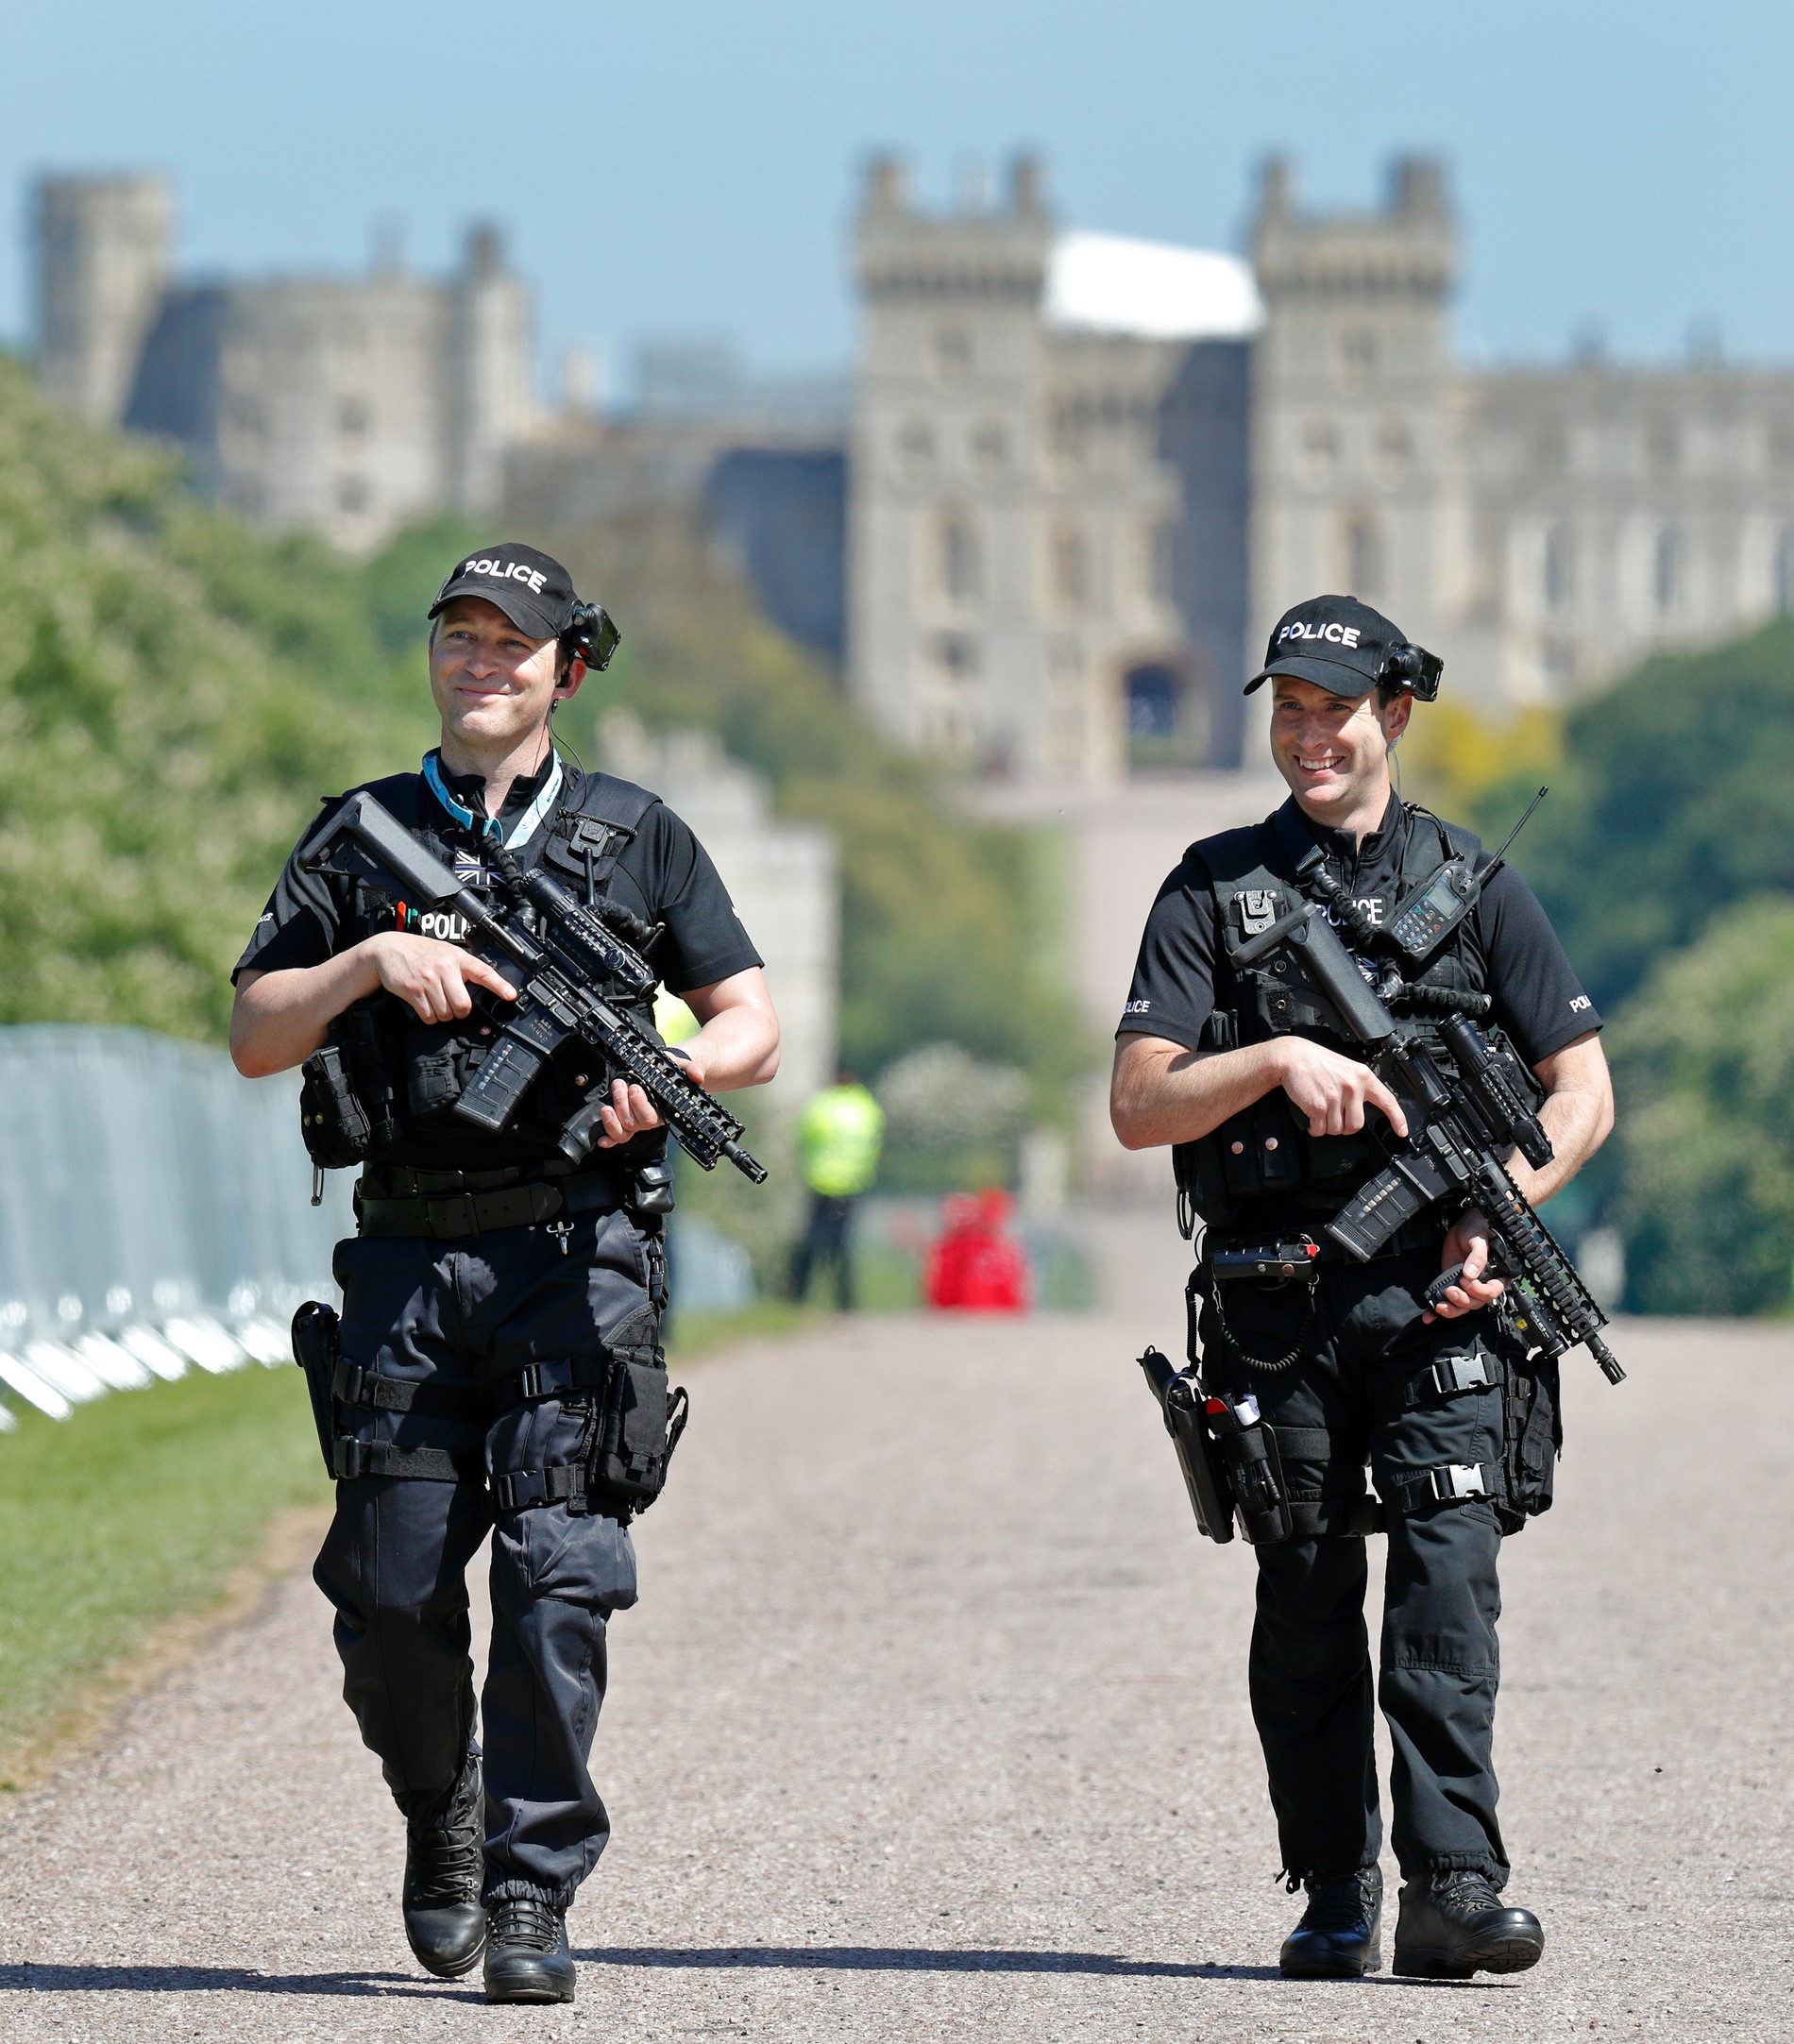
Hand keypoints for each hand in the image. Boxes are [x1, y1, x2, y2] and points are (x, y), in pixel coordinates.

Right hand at [364, 932, 516, 1024]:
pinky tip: (425, 1006)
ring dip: (443, 1015)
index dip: (499, 985)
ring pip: (446, 1013)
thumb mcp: (445, 952)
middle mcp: (444, 968)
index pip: (483, 972)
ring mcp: (428, 979)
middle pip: (463, 1005)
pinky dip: (429, 1016)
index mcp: (457, 958)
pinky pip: (428, 1016)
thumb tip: (479, 989)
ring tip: (437, 1002)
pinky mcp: (413, 990)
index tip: (510, 995)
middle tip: (454, 1006)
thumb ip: (462, 968)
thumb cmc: (420, 952)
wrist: (388, 948)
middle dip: (460, 1012)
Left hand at [593, 1050, 707, 1148]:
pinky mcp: (625, 1121)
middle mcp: (650, 1119)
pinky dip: (609, 1138)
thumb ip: (692, 1069)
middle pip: (634, 1122)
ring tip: (609, 1101)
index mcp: (665, 1111)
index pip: (652, 1118)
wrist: (664, 1070)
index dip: (640, 1105)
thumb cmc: (672, 1071)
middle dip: (623, 1103)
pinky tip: (601, 1140)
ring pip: (623, 1130)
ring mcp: (636, 1122)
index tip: (635, 1087)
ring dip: (612, 1117)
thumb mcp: (682, 1066)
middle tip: (622, 1084)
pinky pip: (617, 1136)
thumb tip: (697, 1076)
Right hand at [1275, 1039, 1408, 1139]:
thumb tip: (1363, 1108)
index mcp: (1363, 1076)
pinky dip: (1315, 1129)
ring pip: (1337, 1129)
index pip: (1387, 1100)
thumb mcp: (1346, 1068)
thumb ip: (1358, 1086)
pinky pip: (1320, 1129)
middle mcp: (1352, 1087)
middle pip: (1356, 1125)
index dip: (1397, 1119)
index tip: (1401, 1132)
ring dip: (1327, 1127)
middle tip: (1336, 1118)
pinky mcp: (1319, 1106)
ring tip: (1321, 1113)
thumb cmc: (1317, 1062)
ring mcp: (1336, 1097)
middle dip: (1345, 1127)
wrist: (1293, 1057)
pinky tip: (1312, 1119)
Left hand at [1425, 1209, 1506, 1321]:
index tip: (1467, 1281)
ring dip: (1451, 1309)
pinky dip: (1436, 1310)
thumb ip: (1478, 1256)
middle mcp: (1482, 1283)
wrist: (1464, 1224)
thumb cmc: (1478, 1228)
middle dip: (1463, 1301)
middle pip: (1476, 1302)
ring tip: (1439, 1306)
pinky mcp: (1453, 1284)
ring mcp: (1466, 1285)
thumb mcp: (1479, 1238)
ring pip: (1463, 1306)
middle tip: (1451, 1291)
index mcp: (1496, 1274)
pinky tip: (1429, 1316)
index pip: (1492, 1291)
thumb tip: (1471, 1273)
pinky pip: (1447, 1301)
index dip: (1479, 1291)